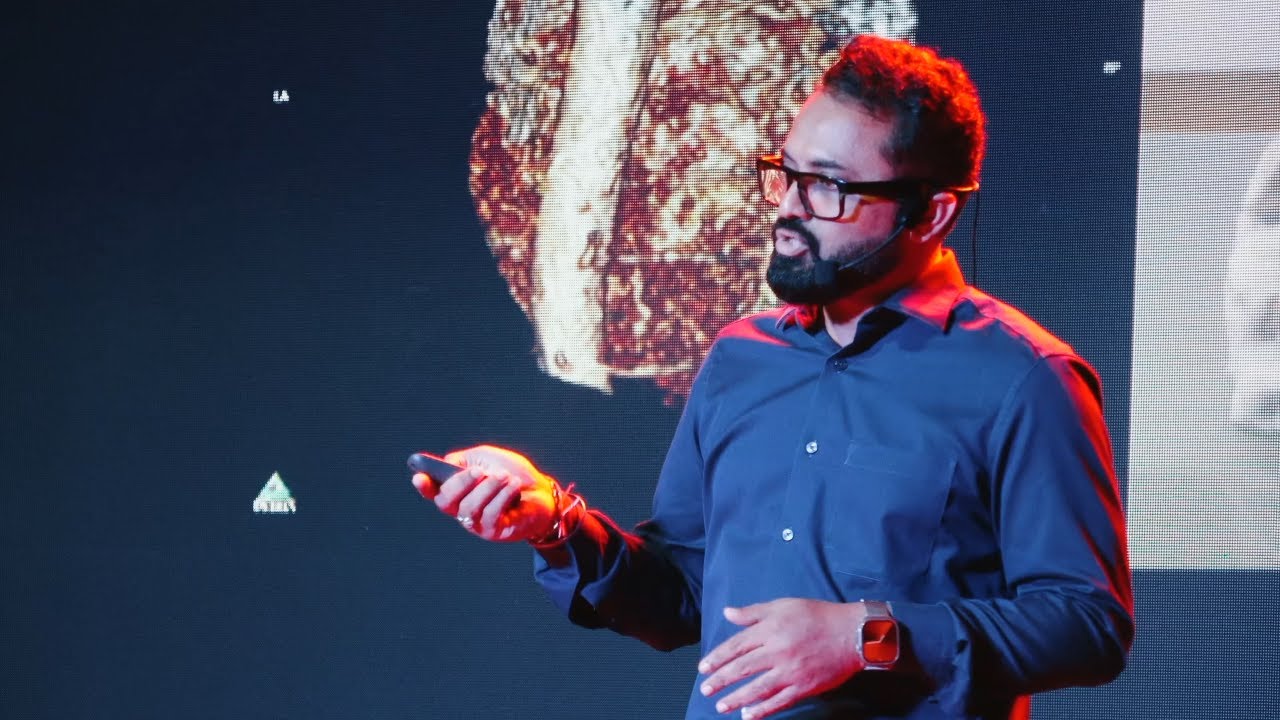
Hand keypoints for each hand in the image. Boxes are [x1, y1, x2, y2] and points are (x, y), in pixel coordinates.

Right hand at [411, 444, 557, 541]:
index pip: (434, 493)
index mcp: (458, 492)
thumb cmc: (513, 473)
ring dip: (487, 488)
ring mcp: (478, 524)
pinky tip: (513, 487)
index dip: (424, 487)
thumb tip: (447, 464)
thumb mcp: (487, 457)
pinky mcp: (495, 532)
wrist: (543, 492)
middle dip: (461, 483)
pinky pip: (491, 515)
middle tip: (478, 471)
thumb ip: (465, 459)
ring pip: (469, 509)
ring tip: (504, 476)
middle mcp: (463, 511)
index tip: (419, 477)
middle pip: (446, 502)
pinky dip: (502, 496)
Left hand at [697, 598, 867, 718]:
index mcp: (770, 629)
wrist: (852, 633)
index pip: (736, 645)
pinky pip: (779, 701)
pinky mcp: (804, 686)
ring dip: (736, 699)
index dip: (717, 658)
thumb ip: (753, 612)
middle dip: (720, 680)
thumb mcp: (783, 606)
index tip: (703, 668)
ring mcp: (791, 671)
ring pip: (757, 688)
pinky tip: (748, 716)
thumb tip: (727, 613)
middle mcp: (777, 650)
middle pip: (742, 668)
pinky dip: (762, 710)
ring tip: (720, 706)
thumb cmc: (817, 615)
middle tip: (706, 689)